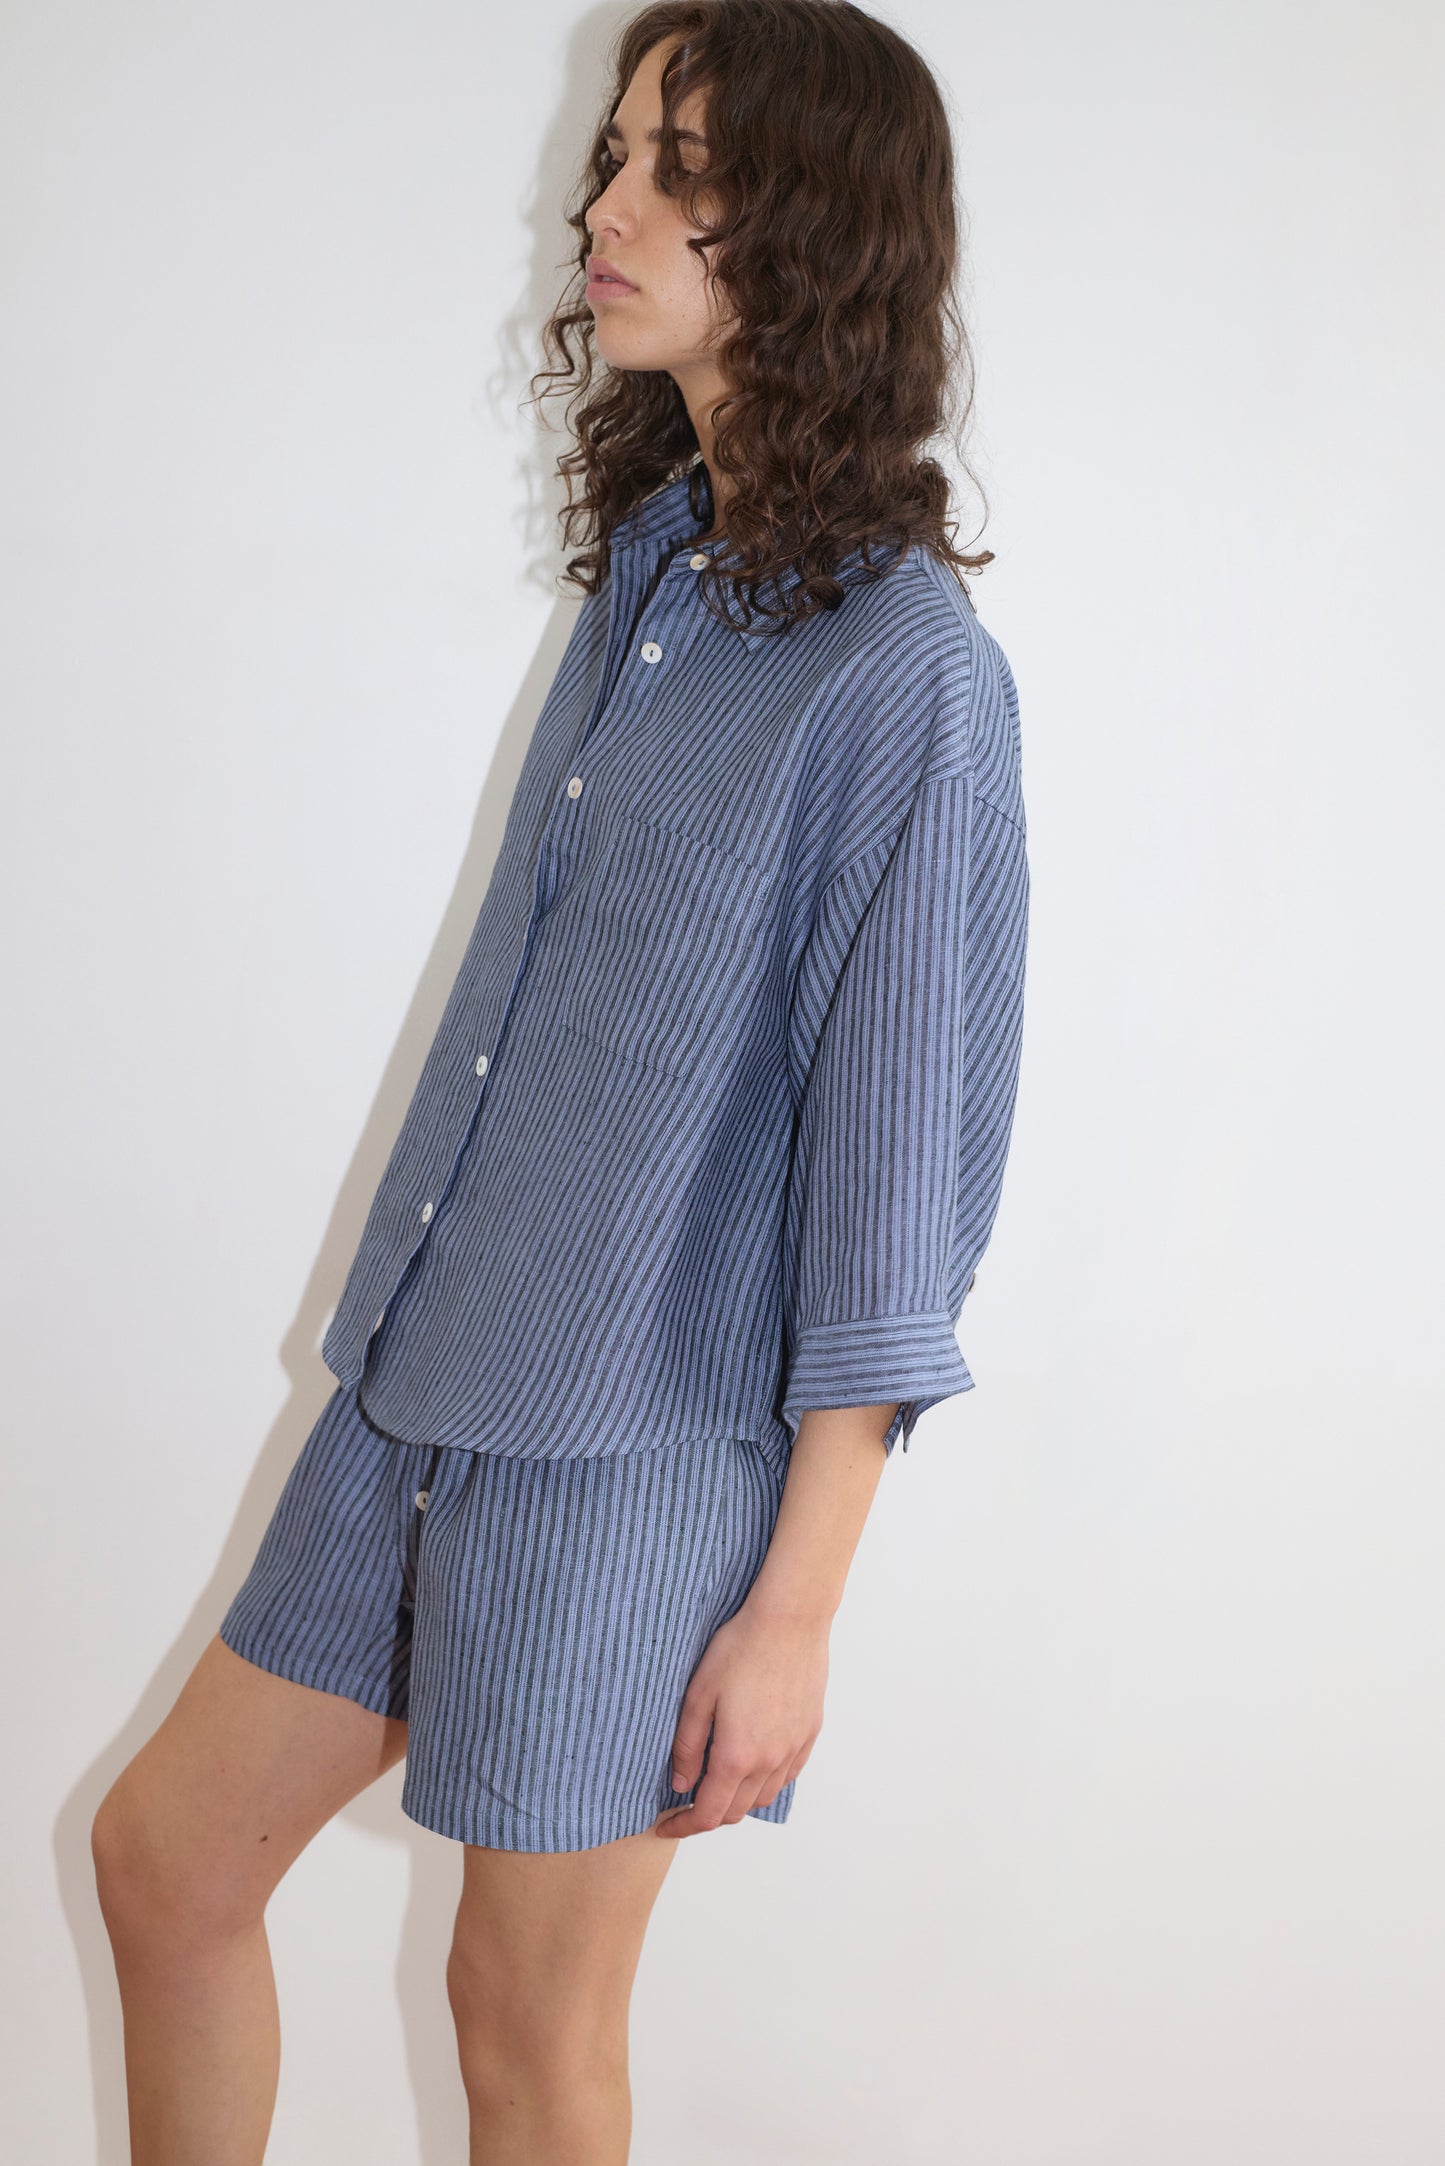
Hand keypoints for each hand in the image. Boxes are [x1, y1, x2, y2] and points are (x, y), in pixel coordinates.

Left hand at [654, 1597, 828, 1837]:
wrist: (790, 1621)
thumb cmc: (740, 1649)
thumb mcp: (698, 1695)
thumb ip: (688, 1746)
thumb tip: (681, 1784)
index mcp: (736, 1756)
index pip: (708, 1814)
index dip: (683, 1826)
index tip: (665, 1825)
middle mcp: (769, 1762)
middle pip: (736, 1811)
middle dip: (707, 1814)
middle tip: (686, 1799)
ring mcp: (793, 1749)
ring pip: (763, 1798)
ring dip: (738, 1799)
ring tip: (717, 1780)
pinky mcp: (809, 1734)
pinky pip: (786, 1776)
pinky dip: (765, 1783)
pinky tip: (752, 1764)